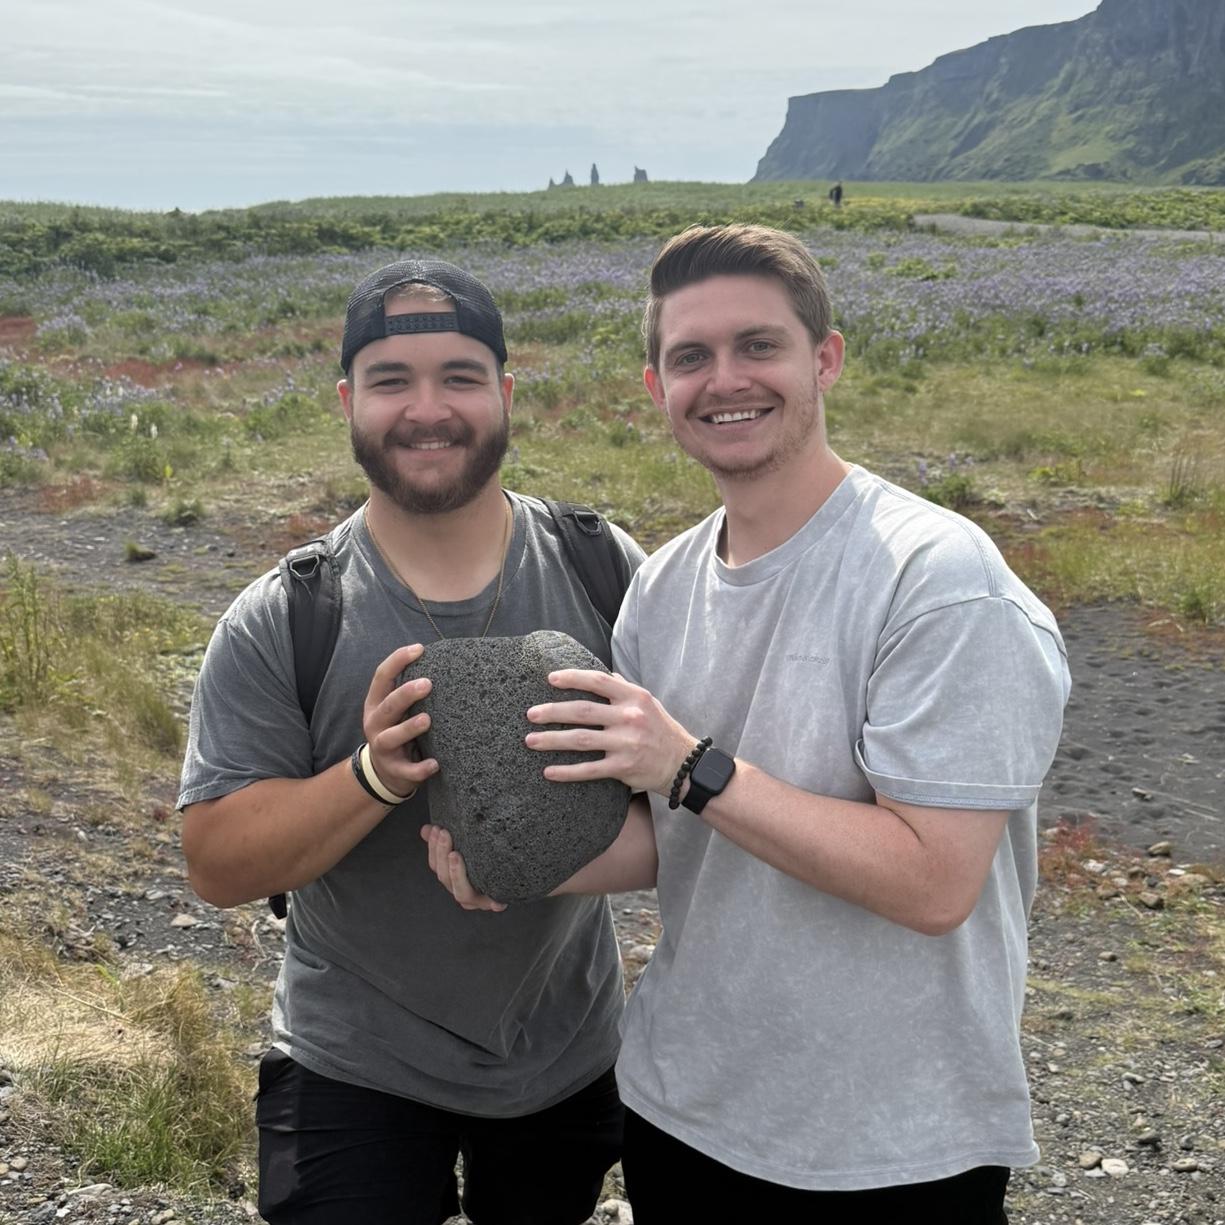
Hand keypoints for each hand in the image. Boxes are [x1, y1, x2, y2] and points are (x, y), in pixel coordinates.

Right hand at [362, 644, 438, 796]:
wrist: (383, 773)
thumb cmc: (397, 729)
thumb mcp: (396, 709)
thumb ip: (408, 690)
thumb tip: (440, 659)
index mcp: (376, 703)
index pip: (382, 677)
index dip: (398, 660)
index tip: (419, 649)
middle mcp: (375, 723)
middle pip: (387, 706)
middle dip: (405, 694)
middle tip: (427, 683)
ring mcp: (382, 748)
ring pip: (391, 737)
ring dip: (409, 728)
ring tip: (427, 720)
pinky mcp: (394, 770)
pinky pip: (407, 770)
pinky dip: (419, 768)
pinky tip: (435, 764)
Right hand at [419, 824, 506, 911]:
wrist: (509, 877)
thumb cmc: (483, 862)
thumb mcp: (464, 848)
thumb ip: (443, 841)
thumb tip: (425, 829)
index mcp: (451, 879)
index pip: (436, 865)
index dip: (433, 848)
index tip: (435, 830)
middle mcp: (461, 892)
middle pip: (445, 878)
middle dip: (442, 855)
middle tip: (445, 835)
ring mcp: (477, 900)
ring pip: (461, 893)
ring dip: (455, 874)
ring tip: (455, 855)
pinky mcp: (495, 903)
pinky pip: (494, 903)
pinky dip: (494, 903)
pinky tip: (496, 902)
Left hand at [524, 669, 695, 796]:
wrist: (684, 764)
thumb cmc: (661, 730)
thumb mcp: (649, 703)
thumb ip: (624, 688)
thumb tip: (603, 675)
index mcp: (634, 698)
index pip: (599, 681)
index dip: (573, 677)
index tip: (550, 679)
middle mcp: (630, 718)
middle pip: (583, 711)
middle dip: (552, 712)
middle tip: (530, 714)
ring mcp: (626, 743)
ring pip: (581, 739)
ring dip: (552, 740)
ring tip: (530, 741)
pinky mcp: (624, 767)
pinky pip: (589, 769)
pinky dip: (567, 772)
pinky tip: (549, 772)